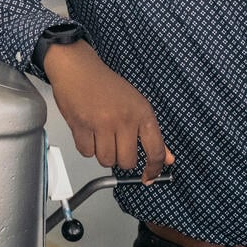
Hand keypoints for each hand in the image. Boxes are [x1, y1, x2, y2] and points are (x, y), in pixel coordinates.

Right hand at [44, 41, 172, 181]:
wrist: (78, 68)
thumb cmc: (106, 85)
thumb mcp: (136, 104)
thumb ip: (152, 134)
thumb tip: (168, 159)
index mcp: (142, 113)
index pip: (156, 151)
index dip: (154, 170)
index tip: (149, 177)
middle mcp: (124, 119)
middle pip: (127, 161)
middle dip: (120, 157)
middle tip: (115, 143)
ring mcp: (102, 123)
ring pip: (106, 160)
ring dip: (102, 153)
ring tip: (100, 135)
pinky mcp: (81, 126)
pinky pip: (86, 152)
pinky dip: (86, 147)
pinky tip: (87, 132)